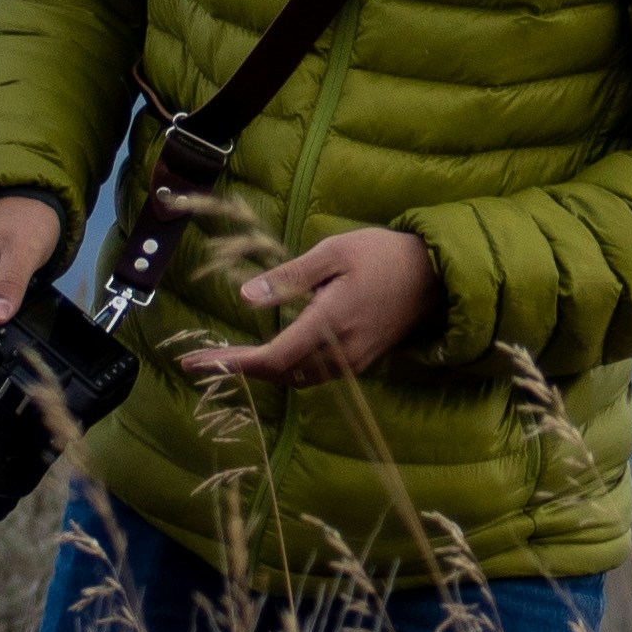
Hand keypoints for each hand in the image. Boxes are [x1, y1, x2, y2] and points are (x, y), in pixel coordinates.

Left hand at [185, 226, 438, 388]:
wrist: (435, 275)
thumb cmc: (383, 254)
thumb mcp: (333, 252)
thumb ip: (289, 277)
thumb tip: (245, 299)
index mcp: (329, 324)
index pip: (271, 358)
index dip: (231, 364)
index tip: (195, 363)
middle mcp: (340, 352)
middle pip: (279, 374)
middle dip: (238, 368)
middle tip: (201, 360)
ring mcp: (353, 361)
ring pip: (297, 379)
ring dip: (263, 371)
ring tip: (230, 358)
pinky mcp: (361, 361)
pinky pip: (315, 374)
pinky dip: (287, 368)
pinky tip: (272, 354)